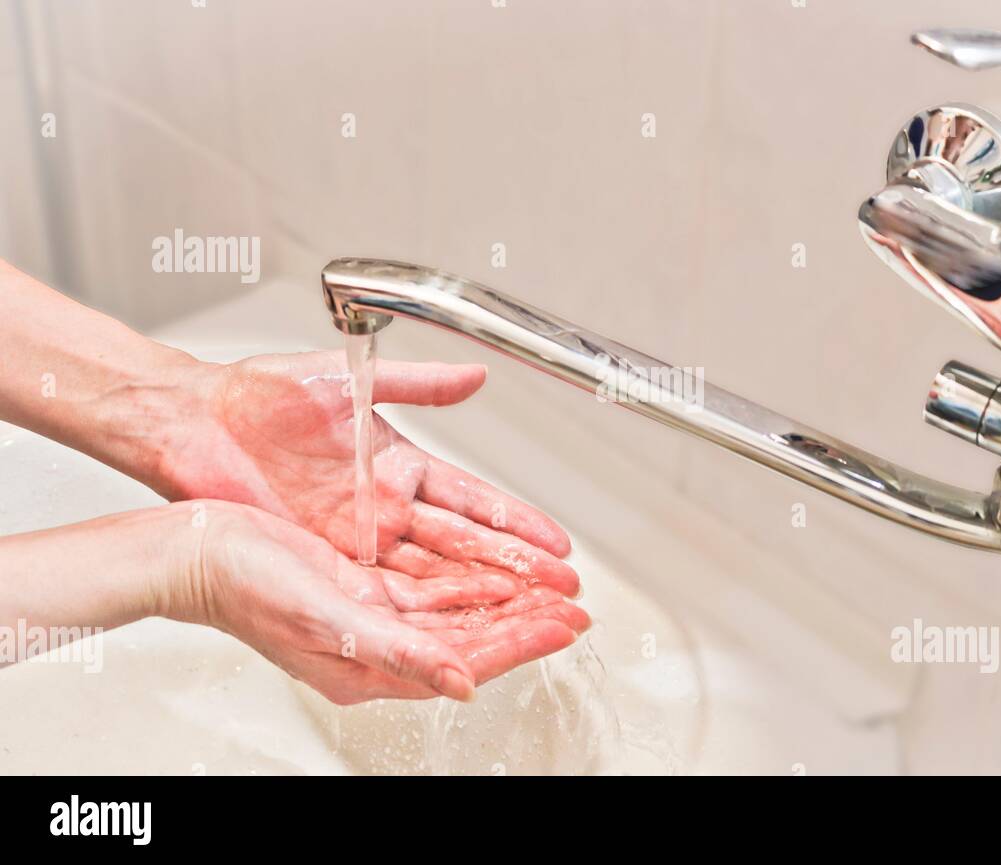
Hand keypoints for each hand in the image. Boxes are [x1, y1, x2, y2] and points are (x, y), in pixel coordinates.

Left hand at [161, 351, 577, 595]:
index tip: (558, 542)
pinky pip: (383, 588)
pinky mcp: (325, 559)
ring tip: (526, 614)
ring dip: (479, 595)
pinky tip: (455, 624)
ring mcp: (358, 536)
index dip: (517, 522)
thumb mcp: (349, 379)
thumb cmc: (261, 394)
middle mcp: (387, 506)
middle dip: (517, 569)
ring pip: (432, 573)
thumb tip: (476, 374)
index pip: (474, 499)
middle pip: (465, 545)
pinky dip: (420, 608)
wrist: (193, 423)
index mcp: (400, 463)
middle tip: (561, 590)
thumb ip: (417, 384)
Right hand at [167, 502, 589, 703]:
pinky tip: (495, 573)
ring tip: (550, 589)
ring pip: (455, 611)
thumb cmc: (244, 587)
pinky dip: (466, 579)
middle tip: (575, 607)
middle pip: (470, 638)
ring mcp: (371, 615)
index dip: (520, 643)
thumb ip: (398, 652)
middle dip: (525, 621)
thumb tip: (462, 684)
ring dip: (503, 599)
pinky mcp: (362, 585)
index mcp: (368, 667)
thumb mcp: (329, 620)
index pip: (465, 660)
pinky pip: (428, 586)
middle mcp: (376, 645)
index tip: (565, 627)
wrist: (197, 550)